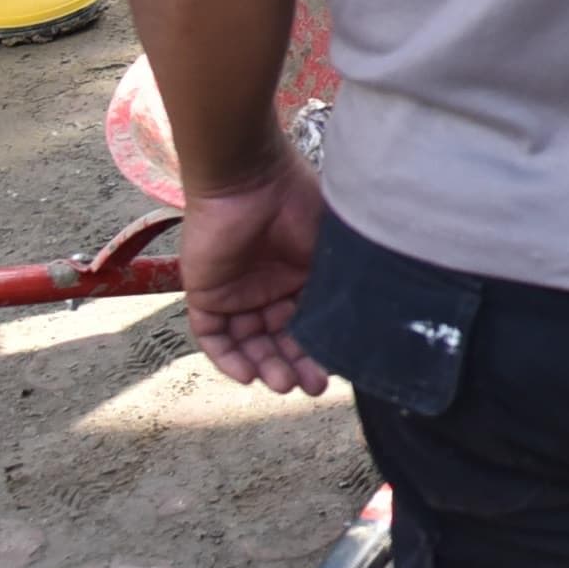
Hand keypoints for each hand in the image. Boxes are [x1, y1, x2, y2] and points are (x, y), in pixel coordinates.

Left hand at [178, 162, 328, 395]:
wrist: (249, 180)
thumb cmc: (297, 203)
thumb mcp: (330, 248)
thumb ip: (337, 284)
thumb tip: (362, 322)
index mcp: (300, 275)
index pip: (308, 323)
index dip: (319, 349)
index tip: (335, 371)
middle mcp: (268, 288)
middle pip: (279, 339)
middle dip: (295, 365)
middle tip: (311, 387)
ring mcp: (236, 293)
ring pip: (249, 343)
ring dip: (265, 366)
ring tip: (283, 384)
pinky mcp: (205, 294)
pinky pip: (214, 336)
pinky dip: (228, 358)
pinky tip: (249, 375)